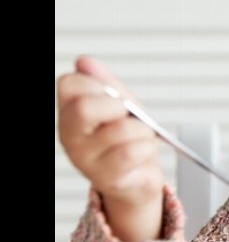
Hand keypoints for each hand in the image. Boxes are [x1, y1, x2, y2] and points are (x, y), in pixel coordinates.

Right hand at [57, 56, 165, 241]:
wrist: (139, 180)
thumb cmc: (129, 140)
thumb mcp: (120, 104)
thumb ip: (105, 82)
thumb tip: (84, 61)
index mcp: (69, 113)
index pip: (68, 83)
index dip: (98, 85)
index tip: (113, 98)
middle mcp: (70, 136)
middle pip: (84, 107)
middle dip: (117, 107)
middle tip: (127, 117)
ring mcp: (85, 159)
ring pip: (121, 129)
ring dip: (142, 131)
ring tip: (140, 139)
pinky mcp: (105, 177)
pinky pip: (132, 151)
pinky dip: (147, 148)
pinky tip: (142, 153)